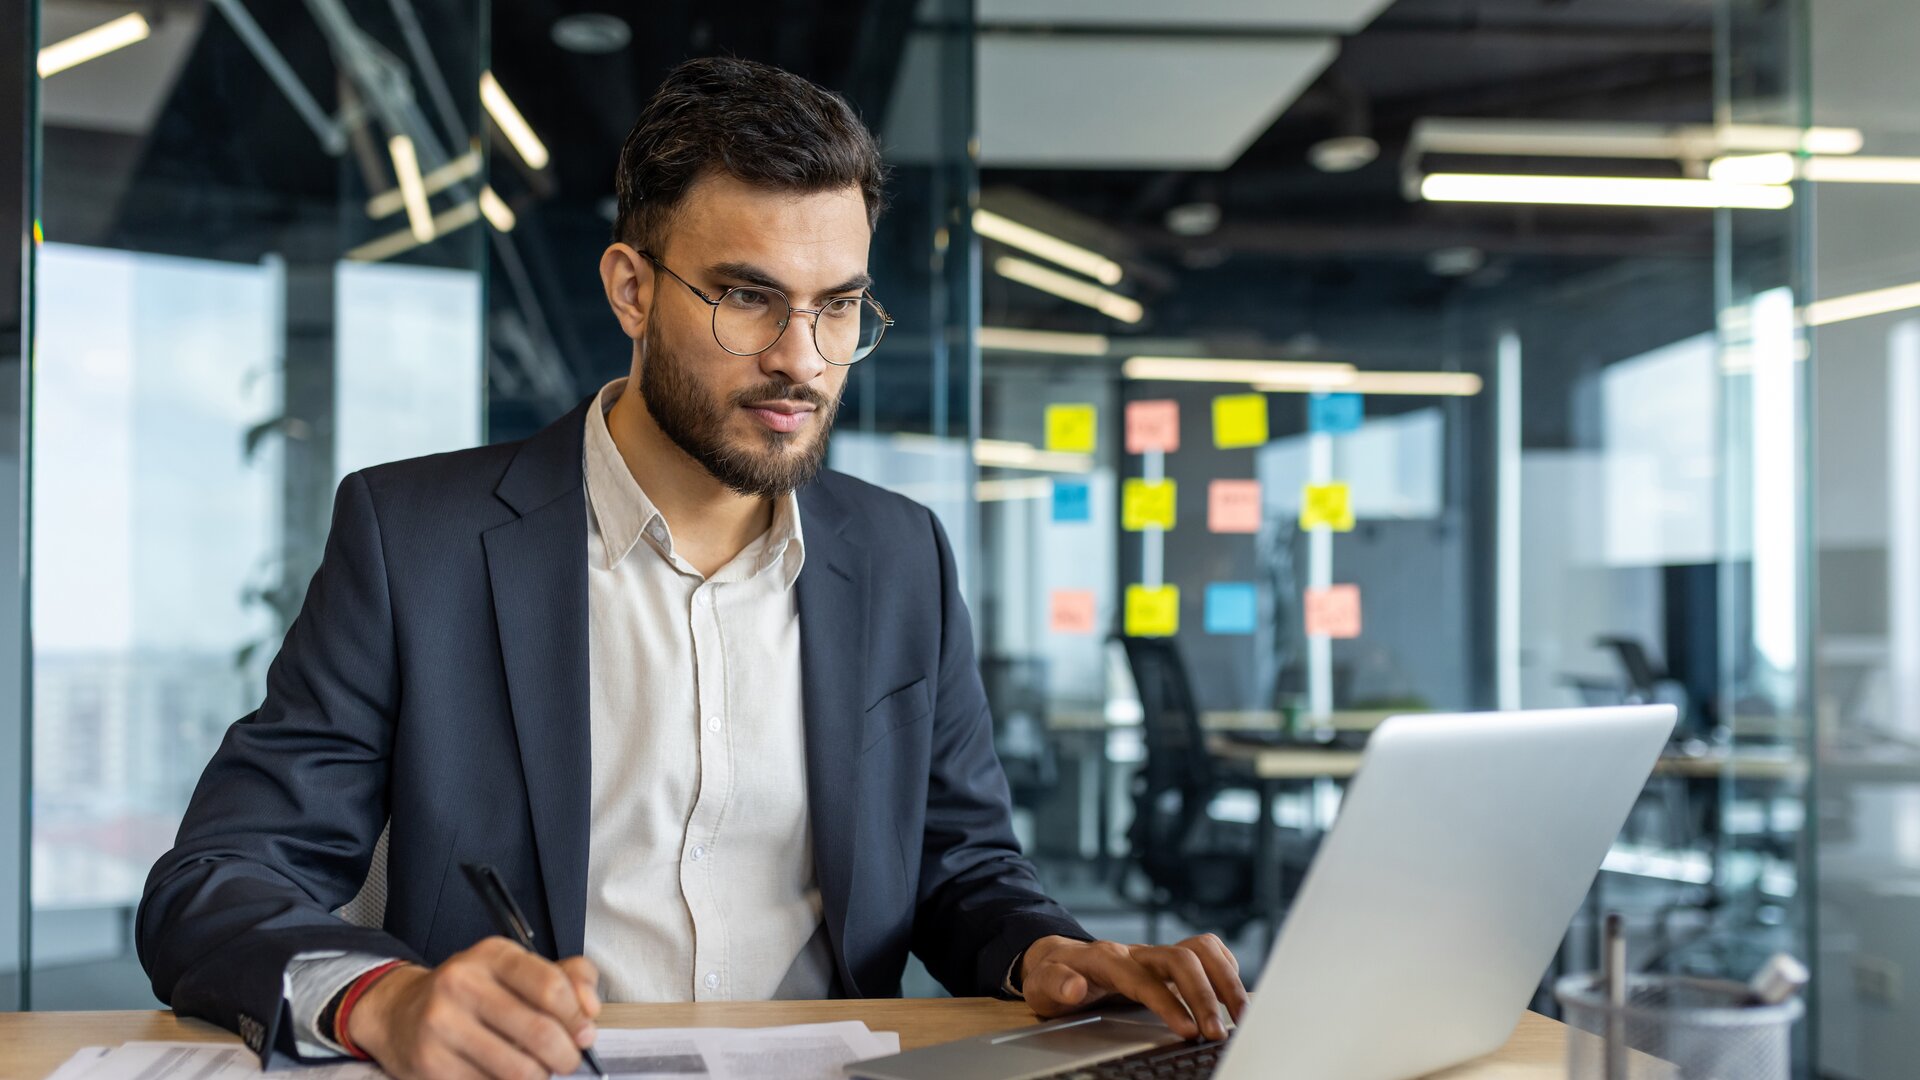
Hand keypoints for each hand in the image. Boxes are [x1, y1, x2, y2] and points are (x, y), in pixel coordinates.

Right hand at [347, 937, 601, 1079]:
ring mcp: (442, 1024)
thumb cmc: (474, 993)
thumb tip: (590, 1010)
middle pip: (540, 1034)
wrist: (401, 1013)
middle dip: (566, 1057)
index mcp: (493, 955)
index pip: (552, 986)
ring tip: (536, 1070)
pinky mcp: (430, 1063)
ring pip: (519, 1071)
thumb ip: (568, 978)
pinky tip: (500, 1075)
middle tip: (565, 1060)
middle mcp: (462, 983)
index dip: (577, 1017)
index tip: (583, 1032)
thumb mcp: (517, 971)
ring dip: (539, 1077)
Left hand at [1019, 934, 1248, 1041]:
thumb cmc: (1053, 977)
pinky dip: (1225, 968)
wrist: (1058, 960)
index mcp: (1106, 959)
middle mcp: (1137, 952)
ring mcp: (1155, 953)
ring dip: (1225, 979)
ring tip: (1241, 1015)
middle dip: (1204, 996)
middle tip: (1218, 1033)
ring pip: (1200, 950)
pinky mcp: (1169, 959)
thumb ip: (1055, 984)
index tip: (1189, 1031)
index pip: (1143, 977)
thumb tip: (1073, 987)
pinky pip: (1206, 950)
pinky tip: (1233, 995)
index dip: (1169, 1002)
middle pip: (1181, 959)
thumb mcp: (1041, 985)